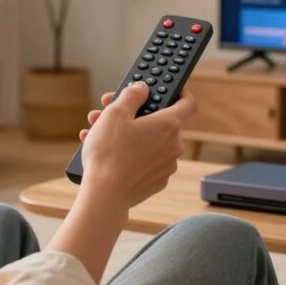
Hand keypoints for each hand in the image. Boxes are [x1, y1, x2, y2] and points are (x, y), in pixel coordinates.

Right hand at [79, 83, 195, 208]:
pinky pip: (145, 161)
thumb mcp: (115, 113)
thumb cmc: (110, 153)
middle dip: (135, 114)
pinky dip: (130, 154)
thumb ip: (132, 95)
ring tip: (97, 132)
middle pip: (159, 122)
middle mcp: (173, 145)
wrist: (105, 196)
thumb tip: (142, 88)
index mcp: (169, 124)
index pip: (188, 103)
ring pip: (148, 141)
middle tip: (111, 109)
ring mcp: (167, 165)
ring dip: (128, 134)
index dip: (180, 92)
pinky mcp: (156, 181)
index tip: (170, 89)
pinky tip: (106, 153)